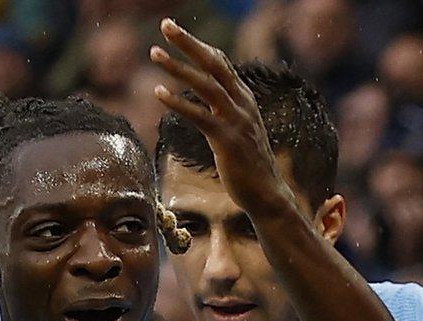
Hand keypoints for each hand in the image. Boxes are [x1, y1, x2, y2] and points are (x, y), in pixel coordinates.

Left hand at [150, 19, 293, 218]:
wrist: (267, 194)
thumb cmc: (248, 165)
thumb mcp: (238, 130)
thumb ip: (224, 111)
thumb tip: (206, 101)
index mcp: (244, 98)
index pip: (220, 63)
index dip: (198, 45)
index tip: (176, 31)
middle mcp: (242, 103)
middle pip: (213, 63)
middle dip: (188, 42)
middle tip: (165, 24)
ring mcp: (236, 121)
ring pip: (204, 85)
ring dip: (178, 66)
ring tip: (154, 52)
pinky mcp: (227, 140)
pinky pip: (199, 116)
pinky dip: (178, 102)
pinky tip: (158, 92)